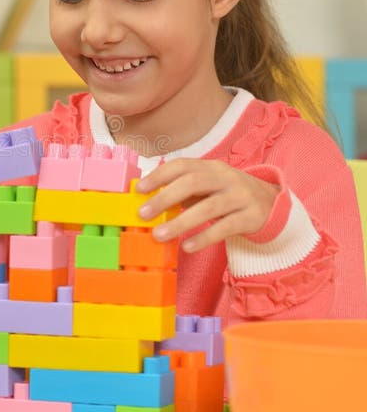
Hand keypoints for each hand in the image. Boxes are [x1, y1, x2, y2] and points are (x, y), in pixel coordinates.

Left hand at [136, 159, 278, 252]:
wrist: (272, 205)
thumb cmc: (229, 196)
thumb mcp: (209, 187)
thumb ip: (185, 191)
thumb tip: (150, 200)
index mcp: (212, 167)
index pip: (183, 165)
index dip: (160, 175)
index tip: (139, 189)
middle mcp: (227, 178)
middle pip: (193, 182)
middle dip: (165, 197)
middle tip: (143, 214)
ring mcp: (241, 196)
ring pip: (208, 207)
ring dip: (180, 222)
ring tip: (159, 235)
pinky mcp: (251, 217)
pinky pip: (225, 228)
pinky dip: (204, 238)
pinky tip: (187, 246)